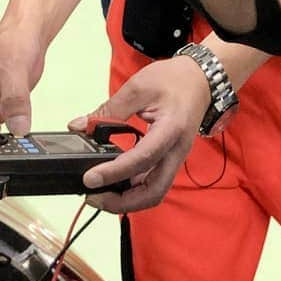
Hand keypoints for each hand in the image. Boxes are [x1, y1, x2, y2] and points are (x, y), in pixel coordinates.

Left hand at [68, 55, 210, 213]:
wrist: (200, 79)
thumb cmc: (174, 79)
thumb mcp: (138, 87)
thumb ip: (108, 110)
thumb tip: (79, 126)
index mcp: (171, 129)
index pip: (142, 159)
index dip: (114, 173)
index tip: (90, 179)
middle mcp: (176, 151)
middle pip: (153, 192)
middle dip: (122, 202)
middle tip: (94, 197)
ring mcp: (175, 157)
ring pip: (154, 191)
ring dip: (128, 199)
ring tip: (100, 193)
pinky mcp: (170, 158)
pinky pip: (153, 181)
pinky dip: (133, 188)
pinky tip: (115, 182)